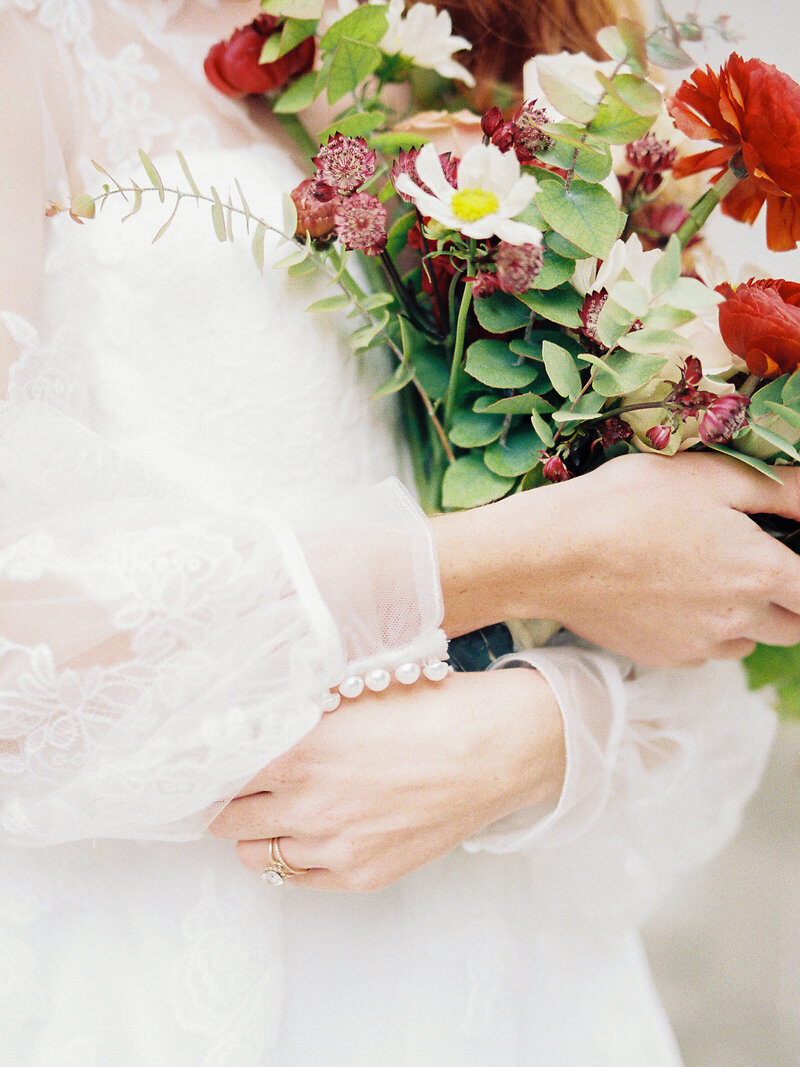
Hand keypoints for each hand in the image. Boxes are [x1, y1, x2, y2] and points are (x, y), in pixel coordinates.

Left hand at [209, 668, 563, 890]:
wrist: (492, 750)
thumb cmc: (428, 709)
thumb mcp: (349, 694)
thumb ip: (293, 714)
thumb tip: (248, 719)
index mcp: (298, 754)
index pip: (217, 776)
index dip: (211, 767)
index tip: (211, 761)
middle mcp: (307, 807)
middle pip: (226, 821)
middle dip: (228, 801)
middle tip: (242, 785)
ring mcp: (334, 848)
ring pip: (256, 856)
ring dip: (255, 833)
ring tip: (276, 810)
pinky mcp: (362, 875)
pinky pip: (297, 879)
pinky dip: (291, 857)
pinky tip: (308, 832)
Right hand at [433, 452, 799, 666]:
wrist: (551, 555)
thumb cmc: (627, 505)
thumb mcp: (709, 477)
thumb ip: (780, 490)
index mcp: (760, 572)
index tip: (784, 559)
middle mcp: (739, 620)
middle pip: (792, 627)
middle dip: (784, 600)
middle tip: (749, 562)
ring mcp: (700, 646)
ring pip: (745, 641)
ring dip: (742, 617)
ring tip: (700, 575)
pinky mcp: (663, 658)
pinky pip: (701, 650)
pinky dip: (698, 628)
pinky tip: (664, 593)